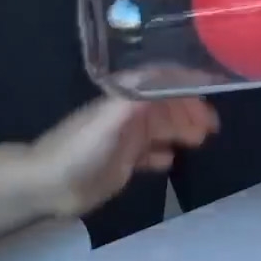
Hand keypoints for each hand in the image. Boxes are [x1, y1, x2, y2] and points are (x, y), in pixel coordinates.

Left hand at [29, 95, 217, 218]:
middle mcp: (126, 115)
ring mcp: (123, 139)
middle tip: (212, 127)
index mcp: (124, 99)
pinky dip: (162, 154)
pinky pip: (147, 154)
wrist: (47, 184)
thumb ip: (139, 98)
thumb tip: (170, 76)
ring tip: (201, 140)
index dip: (186, 82)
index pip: (160, 81)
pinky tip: (172, 160)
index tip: (212, 86)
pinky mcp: (120, 163)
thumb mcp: (110, 120)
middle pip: (164, 105)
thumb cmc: (80, 150)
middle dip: (189, 111)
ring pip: (159, 128)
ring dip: (180, 130)